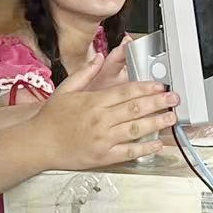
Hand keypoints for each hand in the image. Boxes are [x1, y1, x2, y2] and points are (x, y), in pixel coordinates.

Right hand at [38, 45, 178, 167]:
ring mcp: (103, 139)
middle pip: (135, 109)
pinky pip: (128, 152)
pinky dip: (144, 148)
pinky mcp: (103, 156)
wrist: (38, 144)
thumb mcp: (65, 89)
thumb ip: (85, 73)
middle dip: (158, 102)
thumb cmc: (51, 118)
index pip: (126, 92)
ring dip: (156, 123)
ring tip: (171, 117)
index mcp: (93, 102)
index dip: (146, 88)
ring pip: (136, 129)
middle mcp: (101, 120)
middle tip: (174, 98)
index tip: (160, 85)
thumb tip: (99, 56)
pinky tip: (157, 143)